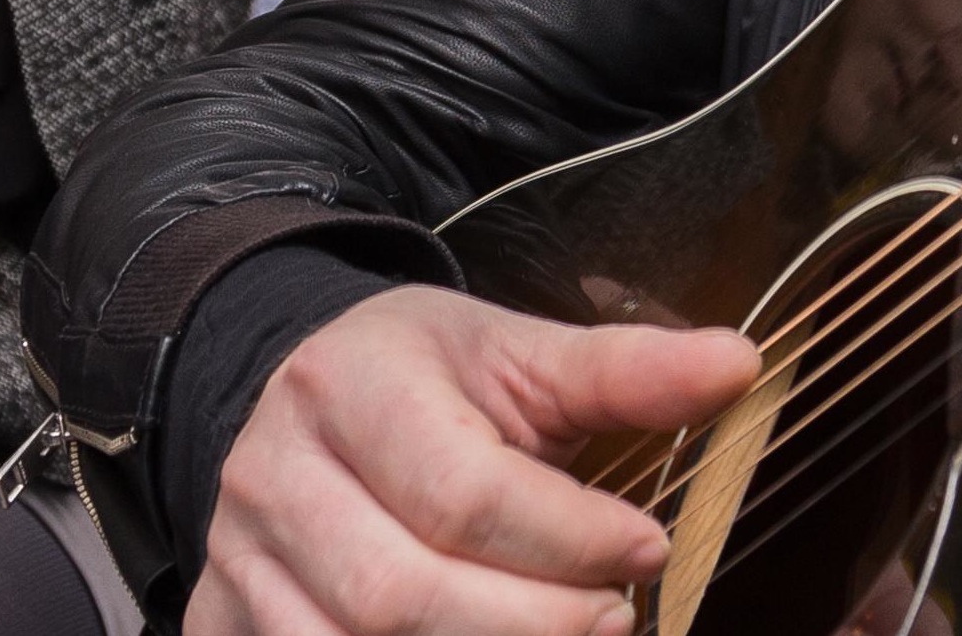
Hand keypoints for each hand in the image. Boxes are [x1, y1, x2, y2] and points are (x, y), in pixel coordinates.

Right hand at [195, 287, 758, 635]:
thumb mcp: (519, 353)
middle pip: (400, 595)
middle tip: (615, 621)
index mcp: (348, 389)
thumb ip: (625, 370)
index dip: (567, 536)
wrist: (308, 391)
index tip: (649, 548)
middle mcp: (273, 480)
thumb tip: (740, 365)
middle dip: (529, 624)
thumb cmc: (426, 379)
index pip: (460, 491)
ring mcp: (238, 565)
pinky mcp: (222, 624)